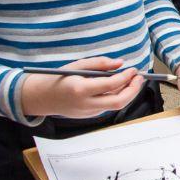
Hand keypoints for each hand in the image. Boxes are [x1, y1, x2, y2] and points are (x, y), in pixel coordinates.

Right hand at [19, 57, 143, 117]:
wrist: (40, 98)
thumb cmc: (58, 78)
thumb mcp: (77, 65)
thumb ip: (100, 64)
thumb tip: (120, 63)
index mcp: (81, 89)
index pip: (111, 85)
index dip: (126, 77)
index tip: (133, 69)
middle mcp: (86, 104)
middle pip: (119, 102)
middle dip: (133, 90)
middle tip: (139, 78)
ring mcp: (88, 112)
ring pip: (115, 105)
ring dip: (127, 93)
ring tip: (132, 80)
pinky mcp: (89, 116)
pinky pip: (108, 106)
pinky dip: (117, 96)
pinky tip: (119, 87)